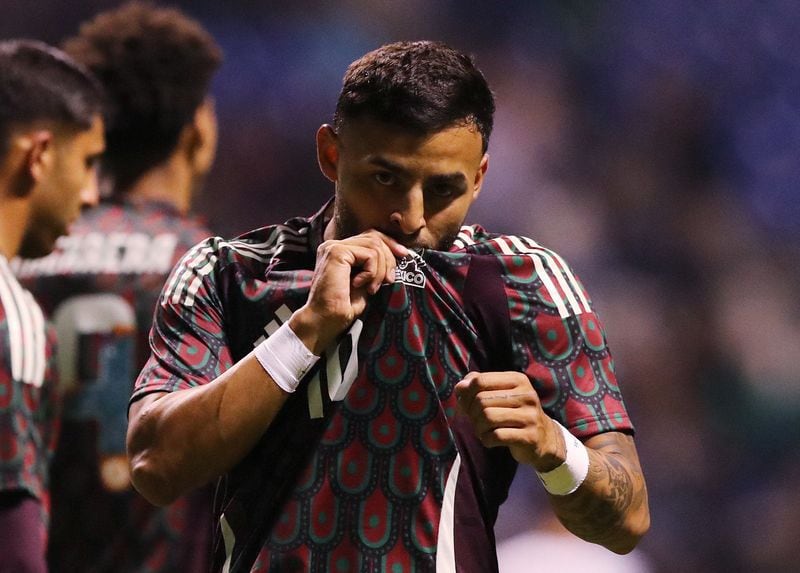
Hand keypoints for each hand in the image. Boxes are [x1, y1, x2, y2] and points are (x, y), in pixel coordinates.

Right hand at [290, 230, 407, 353]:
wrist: (324, 321)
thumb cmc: (341, 309)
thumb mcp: (364, 284)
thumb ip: (373, 268)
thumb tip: (395, 257)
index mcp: (338, 251)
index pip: (369, 237)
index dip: (389, 244)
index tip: (404, 256)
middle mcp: (334, 245)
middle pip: (374, 237)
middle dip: (389, 258)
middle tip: (389, 280)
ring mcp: (334, 247)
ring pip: (374, 245)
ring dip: (381, 269)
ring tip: (373, 288)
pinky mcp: (337, 252)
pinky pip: (369, 254)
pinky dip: (373, 272)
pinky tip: (363, 285)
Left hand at [454, 371, 565, 471]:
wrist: (544, 439)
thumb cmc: (515, 413)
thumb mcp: (500, 394)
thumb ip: (479, 386)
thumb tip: (460, 386)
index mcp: (517, 380)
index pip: (480, 381)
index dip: (466, 394)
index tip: (467, 405)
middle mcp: (526, 395)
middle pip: (481, 400)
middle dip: (471, 413)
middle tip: (476, 421)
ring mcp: (530, 416)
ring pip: (487, 417)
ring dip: (478, 428)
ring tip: (483, 431)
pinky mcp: (529, 437)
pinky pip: (496, 436)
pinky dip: (486, 440)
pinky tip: (490, 440)